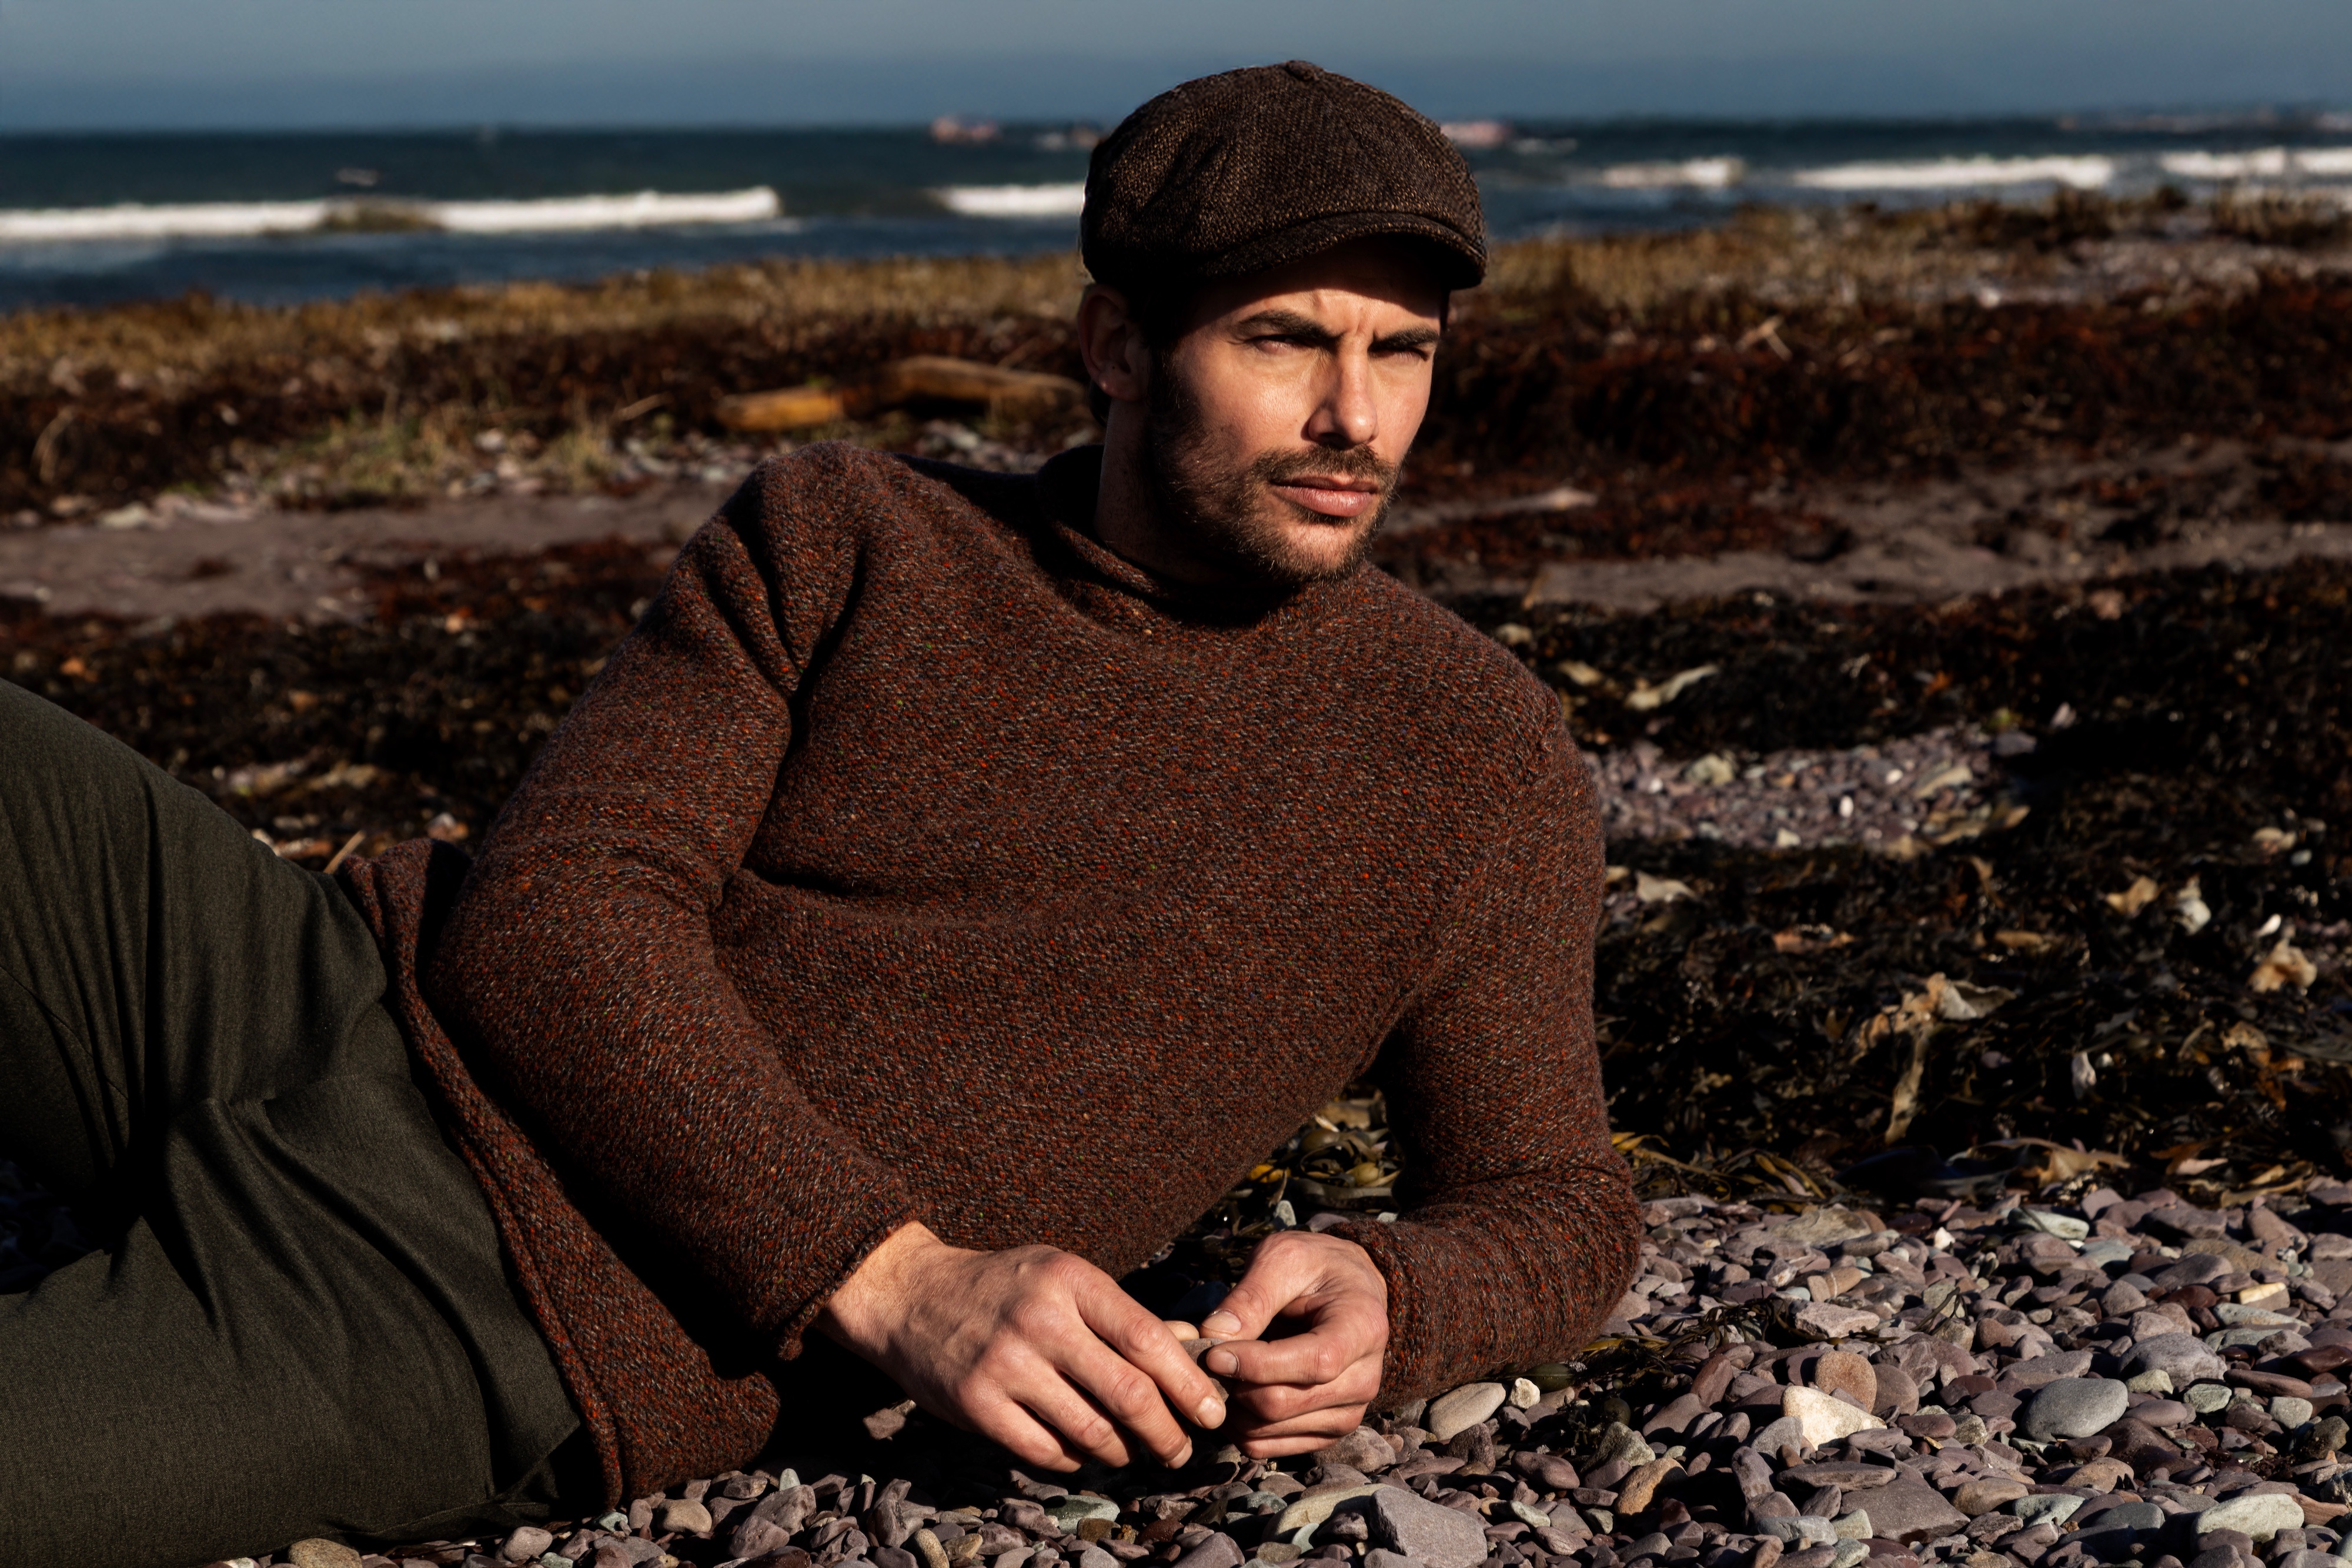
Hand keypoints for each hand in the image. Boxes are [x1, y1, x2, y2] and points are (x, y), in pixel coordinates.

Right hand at [815, 1221, 1228, 1471]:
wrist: (911, 1296)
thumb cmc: (1005, 1288)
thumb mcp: (1062, 1275)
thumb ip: (1118, 1314)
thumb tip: (1190, 1354)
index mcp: (1070, 1281)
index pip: (1147, 1338)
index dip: (1188, 1383)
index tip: (1212, 1411)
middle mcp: (1041, 1321)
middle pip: (1128, 1393)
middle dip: (1167, 1433)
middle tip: (1180, 1449)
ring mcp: (1005, 1365)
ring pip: (1091, 1430)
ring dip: (1122, 1451)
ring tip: (1131, 1451)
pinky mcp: (976, 1404)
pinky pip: (1046, 1451)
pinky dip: (1074, 1459)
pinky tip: (1081, 1451)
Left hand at [1197, 1229, 1387, 1457]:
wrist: (1346, 1291)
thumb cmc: (1315, 1268)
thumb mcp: (1284, 1258)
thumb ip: (1251, 1296)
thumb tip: (1213, 1334)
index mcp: (1362, 1329)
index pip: (1313, 1363)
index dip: (1258, 1365)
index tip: (1213, 1353)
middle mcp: (1363, 1380)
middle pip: (1283, 1403)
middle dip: (1233, 1385)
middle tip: (1203, 1361)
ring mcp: (1346, 1414)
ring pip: (1269, 1430)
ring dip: (1230, 1407)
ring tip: (1215, 1373)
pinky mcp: (1324, 1434)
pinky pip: (1267, 1446)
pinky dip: (1236, 1427)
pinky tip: (1229, 1393)